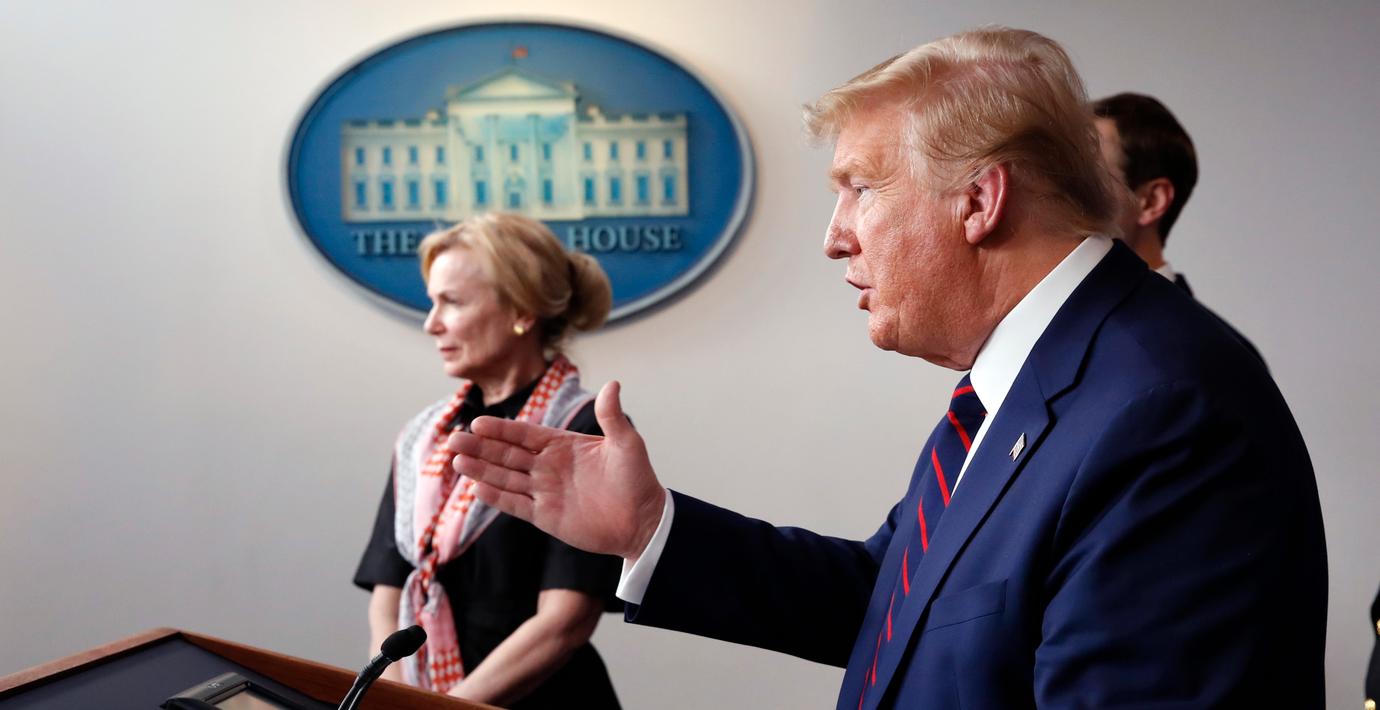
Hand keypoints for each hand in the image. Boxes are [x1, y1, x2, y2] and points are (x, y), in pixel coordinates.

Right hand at [449, 381, 666, 559]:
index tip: (478, 422)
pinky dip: (497, 498)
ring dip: (482, 470)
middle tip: (454, 439)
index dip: (501, 429)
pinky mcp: (546, 516)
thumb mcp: (626, 444)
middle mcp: (549, 467)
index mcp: (563, 446)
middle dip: (481, 447)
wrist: (644, 521)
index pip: (525, 434)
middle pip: (507, 454)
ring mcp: (545, 492)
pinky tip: (477, 488)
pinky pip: (516, 504)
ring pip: (506, 478)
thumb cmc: (638, 479)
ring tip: (457, 460)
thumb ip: (612, 417)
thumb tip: (613, 383)